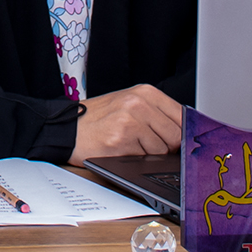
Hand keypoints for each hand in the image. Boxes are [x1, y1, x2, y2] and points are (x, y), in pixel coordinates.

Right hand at [68, 84, 182, 164]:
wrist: (66, 129)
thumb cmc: (98, 119)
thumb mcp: (130, 104)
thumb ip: (157, 114)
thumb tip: (184, 134)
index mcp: (145, 92)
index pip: (182, 116)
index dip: (183, 134)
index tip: (180, 142)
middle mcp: (139, 103)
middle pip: (176, 136)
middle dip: (166, 146)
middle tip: (147, 144)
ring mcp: (130, 122)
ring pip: (162, 150)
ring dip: (149, 154)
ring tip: (129, 145)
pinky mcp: (121, 141)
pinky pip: (144, 159)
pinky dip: (135, 160)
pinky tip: (121, 150)